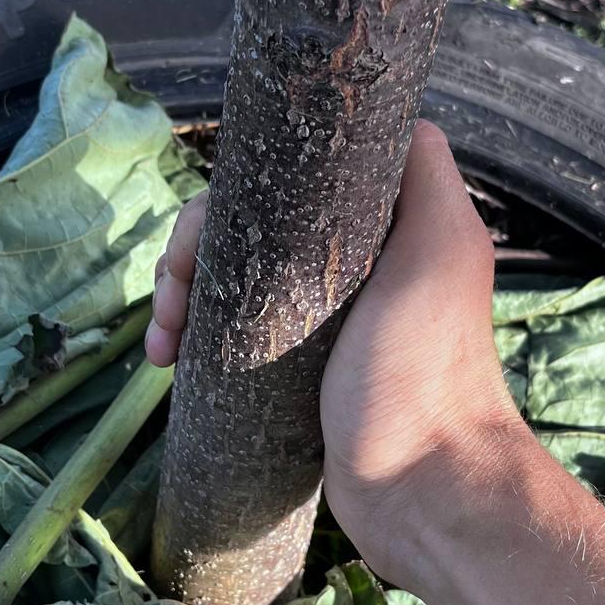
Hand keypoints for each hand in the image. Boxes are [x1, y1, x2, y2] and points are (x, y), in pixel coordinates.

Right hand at [145, 120, 525, 585]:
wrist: (424, 490)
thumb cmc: (426, 366)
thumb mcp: (440, 249)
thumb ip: (425, 173)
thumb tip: (395, 114)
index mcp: (381, 224)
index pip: (293, 172)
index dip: (246, 184)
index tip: (217, 222)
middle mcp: (348, 261)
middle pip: (251, 222)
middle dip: (197, 247)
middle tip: (174, 293)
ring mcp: (318, 317)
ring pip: (232, 274)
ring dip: (183, 291)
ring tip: (165, 338)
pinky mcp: (294, 367)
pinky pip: (230, 328)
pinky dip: (192, 333)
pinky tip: (166, 359)